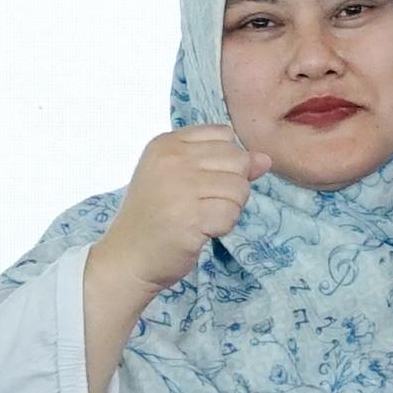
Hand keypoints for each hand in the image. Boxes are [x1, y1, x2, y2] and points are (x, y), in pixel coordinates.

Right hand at [95, 123, 261, 301]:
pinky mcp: (190, 218)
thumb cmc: (155, 216)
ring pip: (239, 188)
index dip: (226, 161)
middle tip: (203, 204)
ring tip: (201, 218)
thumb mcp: (181, 178)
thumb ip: (222, 164)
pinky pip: (231, 214)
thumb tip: (265, 159)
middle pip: (237, 159)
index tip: (202, 182)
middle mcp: (172, 160)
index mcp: (167, 143)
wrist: (128, 257)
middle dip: (232, 186)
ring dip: (229, 209)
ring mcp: (180, 188)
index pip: (224, 135)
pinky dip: (223, 227)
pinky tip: (200, 231)